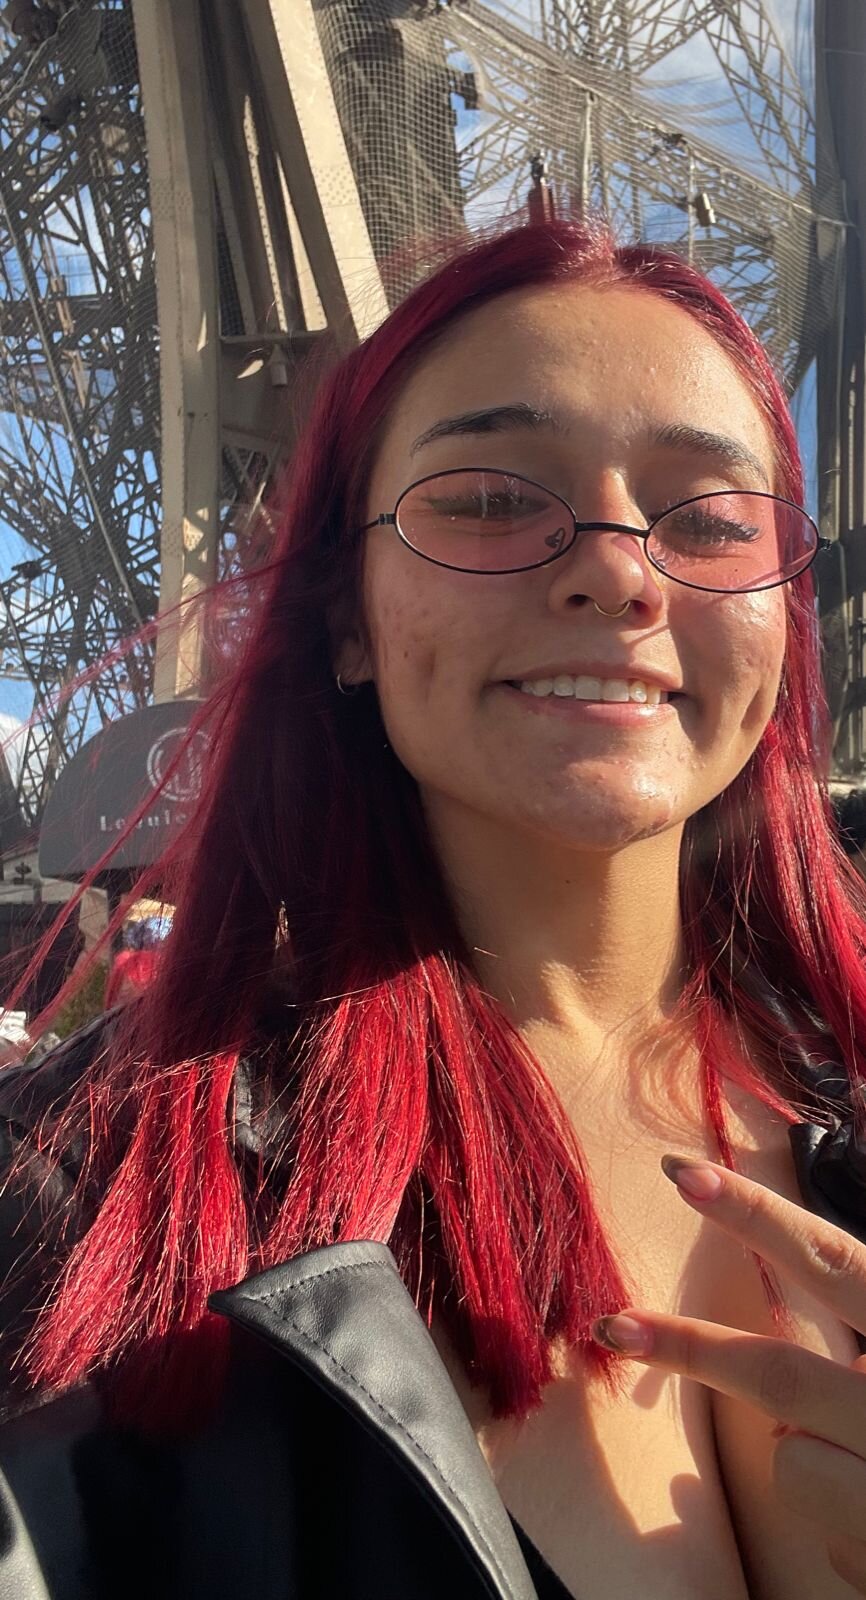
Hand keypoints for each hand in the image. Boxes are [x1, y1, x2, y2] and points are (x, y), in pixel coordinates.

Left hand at [591, 1154, 865, 1591]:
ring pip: (788, 1455)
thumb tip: (794, 1266)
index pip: (835, 1260)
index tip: (681, 1174)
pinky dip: (831, 1519)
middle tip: (615, 1325)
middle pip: (779, 1375)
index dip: (757, 1215)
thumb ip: (856, 1304)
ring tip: (857, 1465)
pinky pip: (815, 1518)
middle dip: (689, 1347)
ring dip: (798, 1454)